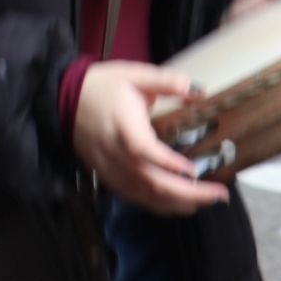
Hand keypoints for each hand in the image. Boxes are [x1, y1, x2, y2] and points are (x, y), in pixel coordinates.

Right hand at [71, 62, 229, 216]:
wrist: (62, 99)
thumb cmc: (100, 86)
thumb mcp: (133, 75)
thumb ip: (166, 81)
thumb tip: (199, 90)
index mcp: (122, 124)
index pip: (143, 150)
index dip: (168, 164)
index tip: (193, 170)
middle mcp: (115, 151)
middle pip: (150, 181)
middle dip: (187, 193)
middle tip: (218, 194)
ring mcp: (109, 167)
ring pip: (144, 194)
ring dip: (176, 203)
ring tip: (205, 201)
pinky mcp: (107, 176)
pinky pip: (134, 197)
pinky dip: (158, 205)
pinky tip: (179, 205)